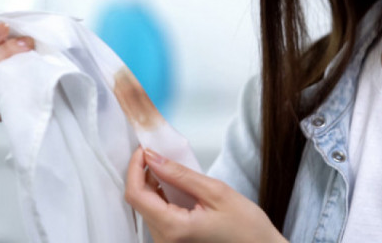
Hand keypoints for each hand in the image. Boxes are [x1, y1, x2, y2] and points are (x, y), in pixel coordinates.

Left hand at [125, 146, 286, 242]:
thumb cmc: (246, 227)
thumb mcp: (216, 192)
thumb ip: (181, 174)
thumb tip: (154, 158)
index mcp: (173, 229)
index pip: (136, 195)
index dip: (135, 168)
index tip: (144, 148)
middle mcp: (164, 241)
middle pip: (139, 201)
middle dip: (143, 173)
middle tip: (158, 151)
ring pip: (147, 207)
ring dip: (152, 184)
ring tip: (169, 167)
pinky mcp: (173, 241)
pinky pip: (158, 215)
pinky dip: (161, 196)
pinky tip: (175, 185)